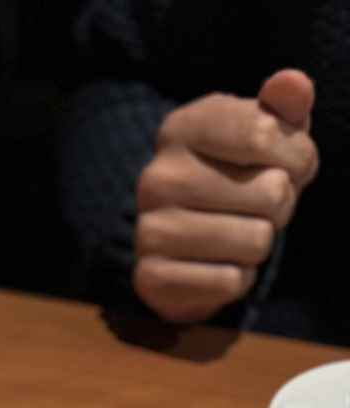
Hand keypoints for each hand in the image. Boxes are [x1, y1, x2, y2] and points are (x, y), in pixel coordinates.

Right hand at [133, 69, 318, 323]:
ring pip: (256, 240)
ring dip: (260, 243)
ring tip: (239, 234)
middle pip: (269, 191)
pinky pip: (231, 281)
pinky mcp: (151, 278)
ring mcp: (150, 230)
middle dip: (281, 204)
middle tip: (259, 207)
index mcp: (181, 128)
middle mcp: (158, 177)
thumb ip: (284, 105)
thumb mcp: (263, 132)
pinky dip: (238, 278)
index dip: (298, 155)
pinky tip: (220, 265)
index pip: (264, 133)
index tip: (288, 165)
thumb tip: (294, 85)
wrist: (183, 244)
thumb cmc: (236, 178)